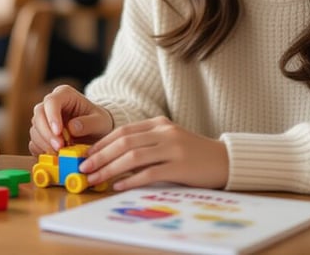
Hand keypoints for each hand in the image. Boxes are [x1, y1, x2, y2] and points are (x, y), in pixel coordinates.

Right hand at [28, 84, 114, 155]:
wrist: (96, 131)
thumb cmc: (99, 122)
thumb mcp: (101, 122)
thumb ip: (89, 123)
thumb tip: (72, 128)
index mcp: (64, 94)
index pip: (51, 101)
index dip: (52, 116)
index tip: (58, 132)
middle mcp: (50, 105)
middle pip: (39, 115)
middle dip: (47, 133)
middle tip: (59, 147)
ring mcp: (44, 120)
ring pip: (35, 130)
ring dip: (44, 144)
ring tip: (60, 153)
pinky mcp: (41, 134)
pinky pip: (34, 142)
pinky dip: (42, 151)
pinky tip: (55, 156)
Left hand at [78, 116, 228, 190]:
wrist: (224, 160)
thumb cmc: (192, 153)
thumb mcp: (168, 140)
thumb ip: (146, 143)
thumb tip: (113, 158)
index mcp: (159, 124)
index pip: (123, 130)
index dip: (102, 142)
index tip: (87, 154)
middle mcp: (164, 133)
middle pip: (124, 142)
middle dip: (100, 156)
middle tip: (84, 168)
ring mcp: (173, 148)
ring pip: (133, 157)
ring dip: (110, 168)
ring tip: (95, 178)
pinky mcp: (180, 166)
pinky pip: (149, 173)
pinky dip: (131, 180)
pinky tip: (118, 186)